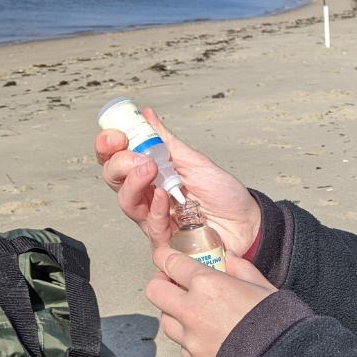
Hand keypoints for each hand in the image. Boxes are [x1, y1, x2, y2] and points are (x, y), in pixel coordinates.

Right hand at [95, 106, 260, 254]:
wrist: (247, 223)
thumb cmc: (223, 195)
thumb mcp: (194, 161)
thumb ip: (166, 141)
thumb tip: (146, 114)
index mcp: (151, 173)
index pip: (116, 158)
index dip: (108, 145)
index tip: (116, 134)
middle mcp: (147, 195)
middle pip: (114, 179)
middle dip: (117, 163)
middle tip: (136, 156)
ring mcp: (154, 218)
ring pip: (126, 202)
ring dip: (134, 183)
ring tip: (150, 169)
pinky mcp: (165, 241)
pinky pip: (150, 227)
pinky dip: (155, 208)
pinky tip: (164, 196)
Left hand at [145, 246, 276, 356]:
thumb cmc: (277, 322)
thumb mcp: (262, 285)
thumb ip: (240, 268)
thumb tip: (229, 260)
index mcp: (208, 285)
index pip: (170, 263)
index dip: (165, 258)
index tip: (166, 259)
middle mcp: (192, 311)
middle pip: (155, 291)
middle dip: (161, 284)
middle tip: (174, 285)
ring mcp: (191, 339)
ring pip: (167, 322)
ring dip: (175, 314)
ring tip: (194, 314)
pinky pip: (183, 348)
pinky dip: (191, 341)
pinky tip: (208, 338)